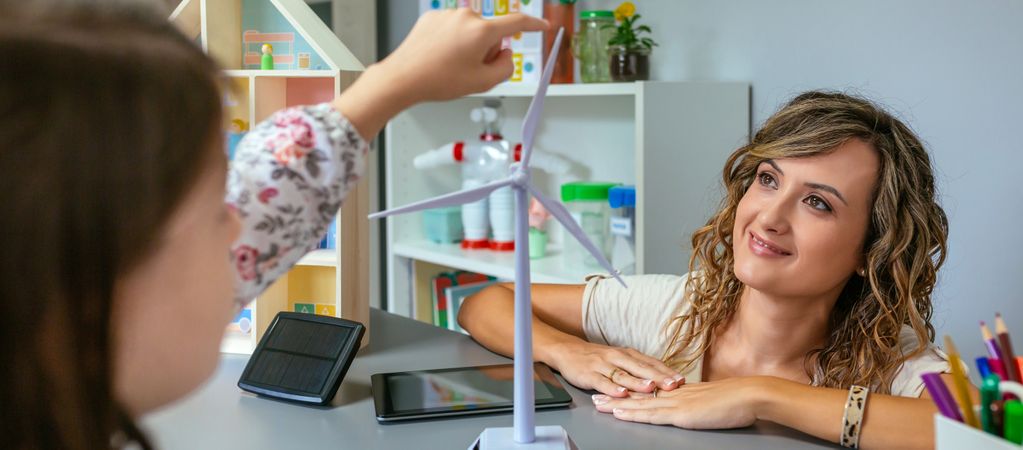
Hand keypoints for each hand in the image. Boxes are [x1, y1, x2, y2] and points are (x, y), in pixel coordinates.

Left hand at [379, 9, 548, 102]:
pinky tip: (440, 57)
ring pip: (471, 31)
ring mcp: (447, 15)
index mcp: (482, 31)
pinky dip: (451, 42)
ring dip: (468, 46)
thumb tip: (505, 55)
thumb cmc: (438, 81)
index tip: (542, 25)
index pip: (517, 22)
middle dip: (486, 50)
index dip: (534, 24)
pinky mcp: (432, 17)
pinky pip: (453, 29)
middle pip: (490, 33)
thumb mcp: (482, 83)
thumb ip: (506, 68)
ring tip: (450, 65)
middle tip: (470, 70)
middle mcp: (466, 17)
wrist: (403, 78)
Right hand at [547, 341, 684, 397]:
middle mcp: (617, 357)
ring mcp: (602, 365)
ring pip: (623, 374)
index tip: (681, 379)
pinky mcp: (589, 374)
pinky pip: (602, 382)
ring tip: (651, 387)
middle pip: (640, 367)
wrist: (567, 351)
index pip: (650, 362)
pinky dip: (612, 388)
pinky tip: (621, 393)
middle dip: (658, 376)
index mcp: (627, 354)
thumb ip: (637, 367)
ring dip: (637, 381)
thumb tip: (662, 377)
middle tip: (673, 384)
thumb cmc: (597, 357)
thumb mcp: (619, 358)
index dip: (666, 371)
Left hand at [591, 376, 775, 428]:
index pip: (649, 391)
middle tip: (594, 397)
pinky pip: (651, 413)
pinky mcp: (681, 413)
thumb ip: (697, 402)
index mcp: (681, 391)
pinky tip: (620, 412)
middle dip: (614, 396)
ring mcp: (676, 402)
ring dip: (616, 404)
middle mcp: (674, 394)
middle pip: (638, 394)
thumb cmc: (736, 400)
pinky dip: (633, 412)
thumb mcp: (711, 401)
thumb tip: (691, 406)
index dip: (629, 391)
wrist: (749, 396)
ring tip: (598, 404)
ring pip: (639, 403)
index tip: (612, 390)